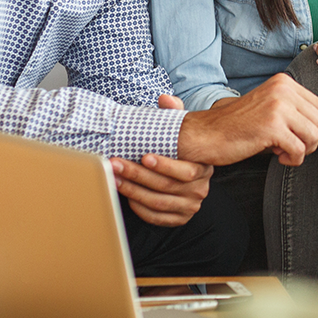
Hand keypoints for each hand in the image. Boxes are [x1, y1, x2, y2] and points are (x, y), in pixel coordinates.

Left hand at [108, 92, 204, 226]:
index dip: (164, 165)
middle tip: (116, 163)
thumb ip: (175, 113)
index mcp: (203, 168)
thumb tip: (164, 98)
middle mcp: (199, 190)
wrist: (190, 174)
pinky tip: (126, 195)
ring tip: (115, 177)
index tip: (143, 156)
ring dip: (132, 190)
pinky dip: (140, 208)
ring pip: (157, 203)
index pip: (185, 171)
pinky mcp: (179, 218)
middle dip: (137, 175)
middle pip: (166, 186)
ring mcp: (190, 206)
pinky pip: (156, 217)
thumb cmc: (182, 151)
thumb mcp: (182, 131)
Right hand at [177, 73, 317, 166]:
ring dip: (302, 151)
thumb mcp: (270, 108)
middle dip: (315, 141)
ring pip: (313, 135)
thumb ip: (295, 110)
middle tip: (296, 149)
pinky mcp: (272, 127)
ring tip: (284, 151)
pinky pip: (299, 149)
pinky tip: (278, 156)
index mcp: (284, 82)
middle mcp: (283, 90)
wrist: (208, 134)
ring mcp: (278, 107)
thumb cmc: (239, 125)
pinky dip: (292, 159)